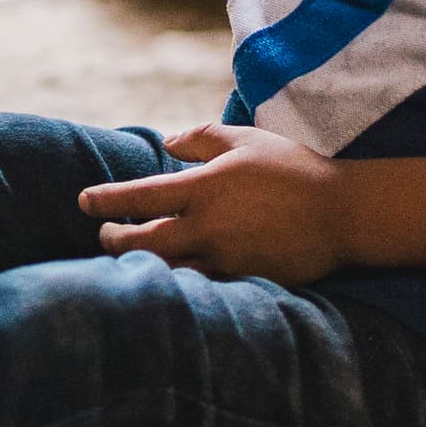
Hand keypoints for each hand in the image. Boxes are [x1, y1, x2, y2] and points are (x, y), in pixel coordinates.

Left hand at [79, 123, 350, 284]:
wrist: (342, 212)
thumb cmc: (291, 168)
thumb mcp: (244, 140)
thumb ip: (200, 140)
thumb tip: (166, 143)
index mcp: (204, 188)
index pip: (139, 197)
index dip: (105, 200)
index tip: (83, 202)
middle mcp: (207, 227)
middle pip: (141, 242)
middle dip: (113, 240)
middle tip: (104, 234)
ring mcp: (224, 259)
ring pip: (164, 270)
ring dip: (140, 264)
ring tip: (128, 257)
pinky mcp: (242, 280)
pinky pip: (197, 286)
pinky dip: (175, 282)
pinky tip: (165, 277)